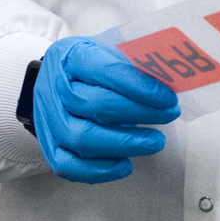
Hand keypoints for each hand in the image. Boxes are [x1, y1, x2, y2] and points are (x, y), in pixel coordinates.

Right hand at [31, 36, 179, 182]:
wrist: (59, 81)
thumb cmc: (93, 67)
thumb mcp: (110, 50)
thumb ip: (134, 62)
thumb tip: (172, 80)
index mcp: (70, 55)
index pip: (102, 69)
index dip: (137, 86)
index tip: (167, 98)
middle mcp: (53, 86)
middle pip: (91, 105)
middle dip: (136, 113)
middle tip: (168, 116)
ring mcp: (47, 118)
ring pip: (79, 137)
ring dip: (122, 144)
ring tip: (154, 142)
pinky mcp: (49, 146)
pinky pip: (68, 166)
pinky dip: (99, 170)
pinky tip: (126, 165)